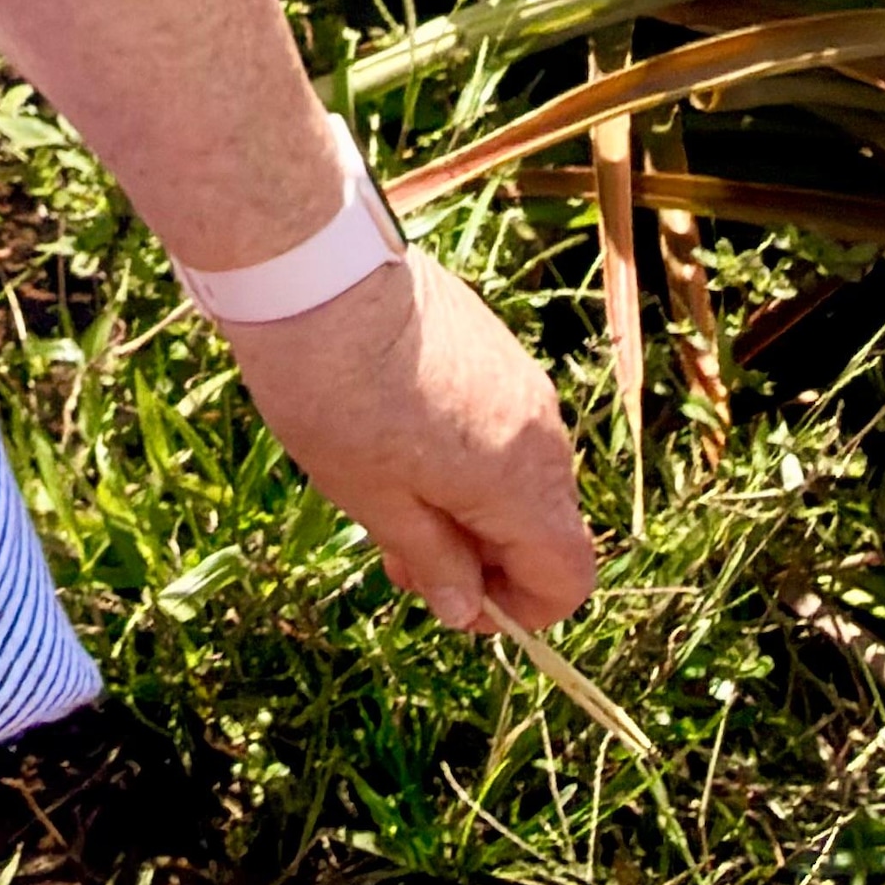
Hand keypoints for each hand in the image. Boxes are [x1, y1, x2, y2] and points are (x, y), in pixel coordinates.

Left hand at [221, 247, 599, 635]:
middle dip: (481, 558)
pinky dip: (465, 456)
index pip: (568, 574)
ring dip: (468, 507)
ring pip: (518, 475)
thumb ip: (433, 559)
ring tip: (386, 497)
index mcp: (522, 480)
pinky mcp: (494, 346)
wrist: (317, 273)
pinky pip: (500, 425)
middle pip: (543, 525)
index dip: (521, 609)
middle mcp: (541, 431)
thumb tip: (467, 611)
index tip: (455, 603)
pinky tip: (394, 441)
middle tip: (398, 558)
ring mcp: (522, 381)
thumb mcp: (374, 499)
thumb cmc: (336, 396)